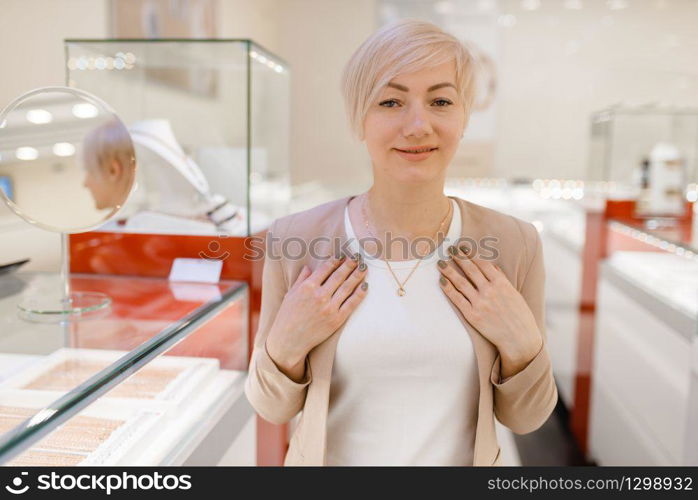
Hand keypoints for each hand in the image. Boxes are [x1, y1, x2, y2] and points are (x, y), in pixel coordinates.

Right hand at [266, 253, 368, 372]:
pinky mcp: (337, 319)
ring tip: (364, 268)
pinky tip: (365, 285)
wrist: (289, 340)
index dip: (336, 260)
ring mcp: (329, 308)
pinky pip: (352, 303)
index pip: (326, 269)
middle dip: (350, 264)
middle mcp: (320, 295)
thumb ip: (301, 279)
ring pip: (348, 287)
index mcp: (307, 287)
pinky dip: (360, 293)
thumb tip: (308, 267)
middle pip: (339, 275)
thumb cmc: (287, 316)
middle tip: (357, 257)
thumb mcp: (291, 294)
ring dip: (357, 276)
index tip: (343, 255)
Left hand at [437, 246, 541, 371]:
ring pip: (461, 283)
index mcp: (502, 283)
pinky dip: (448, 289)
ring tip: (440, 263)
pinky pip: (457, 299)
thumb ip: (502, 279)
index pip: (483, 264)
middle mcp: (490, 291)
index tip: (462, 247)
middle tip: (449, 249)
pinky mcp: (472, 316)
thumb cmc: (519, 316)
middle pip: (470, 270)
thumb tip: (491, 265)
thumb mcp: (514, 293)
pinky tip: (442, 281)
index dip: (471, 254)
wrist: (520, 339)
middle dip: (459, 258)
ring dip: (449, 271)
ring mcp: (480, 303)